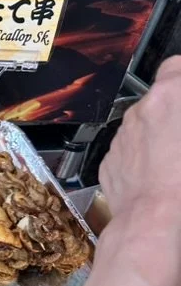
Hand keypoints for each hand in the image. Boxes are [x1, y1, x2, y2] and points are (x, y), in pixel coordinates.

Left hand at [100, 55, 180, 227]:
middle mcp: (140, 110)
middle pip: (162, 98)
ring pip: (145, 124)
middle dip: (176, 110)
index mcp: (171, 95)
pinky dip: (144, 154)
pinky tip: (160, 173)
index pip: (177, 66)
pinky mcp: (111, 159)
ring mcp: (121, 135)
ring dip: (160, 132)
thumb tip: (178, 107)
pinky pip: (131, 149)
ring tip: (177, 159)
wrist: (154, 219)